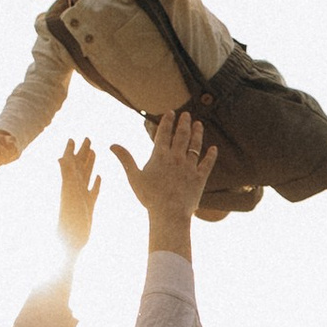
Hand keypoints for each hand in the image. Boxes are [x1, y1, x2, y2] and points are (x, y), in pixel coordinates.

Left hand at [54, 134, 98, 253]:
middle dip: (82, 152)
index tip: (72, 138)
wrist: (70, 243)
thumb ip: (66, 176)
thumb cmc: (68, 221)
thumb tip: (60, 158)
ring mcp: (81, 197)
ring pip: (86, 176)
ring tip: (93, 152)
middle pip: (79, 165)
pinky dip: (95, 183)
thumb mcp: (68, 195)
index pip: (70, 162)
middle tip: (86, 138)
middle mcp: (74, 188)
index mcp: (69, 183)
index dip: (71, 150)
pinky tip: (98, 178)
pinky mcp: (88, 207)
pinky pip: (93, 191)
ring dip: (89, 164)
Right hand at [111, 105, 217, 236]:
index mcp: (160, 156)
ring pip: (195, 145)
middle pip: (181, 135)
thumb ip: (125, 159)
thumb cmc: (149, 197)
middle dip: (184, 123)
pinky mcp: (200, 178)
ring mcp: (189, 167)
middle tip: (186, 114)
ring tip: (199, 124)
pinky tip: (214, 148)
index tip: (171, 112)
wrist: (169, 213)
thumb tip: (112, 145)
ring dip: (197, 133)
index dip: (167, 121)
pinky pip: (207, 163)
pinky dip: (211, 155)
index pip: (164, 133)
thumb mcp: (134, 177)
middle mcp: (176, 157)